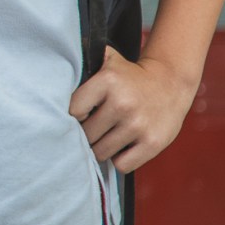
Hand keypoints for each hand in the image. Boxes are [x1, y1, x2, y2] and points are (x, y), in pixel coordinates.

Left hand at [68, 46, 196, 173]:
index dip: (74, 116)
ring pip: (101, 152)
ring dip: (101, 148)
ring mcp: (138, 125)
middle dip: (86, 134)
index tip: (82, 114)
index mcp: (107, 81)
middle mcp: (122, 103)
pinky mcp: (153, 143)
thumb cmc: (131, 76)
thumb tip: (53, 72)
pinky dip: (119, 159)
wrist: (171, 82)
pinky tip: (122, 146)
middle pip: (86, 135)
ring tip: (107, 137)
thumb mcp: (108, 60)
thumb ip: (83, 63)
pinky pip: (122, 165)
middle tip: (93, 129)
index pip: (73, 111)